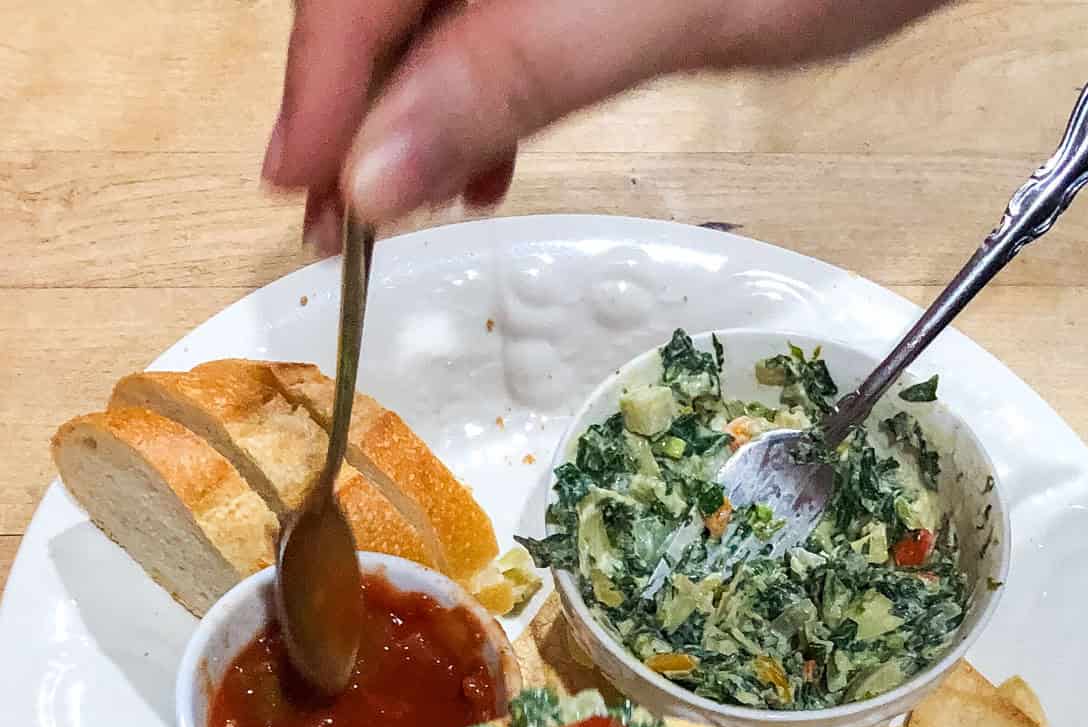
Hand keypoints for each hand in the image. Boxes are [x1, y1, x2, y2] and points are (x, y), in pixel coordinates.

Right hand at [264, 0, 949, 251]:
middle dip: (358, 109)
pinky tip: (481, 148)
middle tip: (340, 225)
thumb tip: (378, 169)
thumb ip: (510, 73)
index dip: (321, 92)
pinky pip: (494, 7)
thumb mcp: (665, 9)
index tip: (303, 193)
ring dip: (415, 106)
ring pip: (436, 6)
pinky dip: (480, 81)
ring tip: (411, 203)